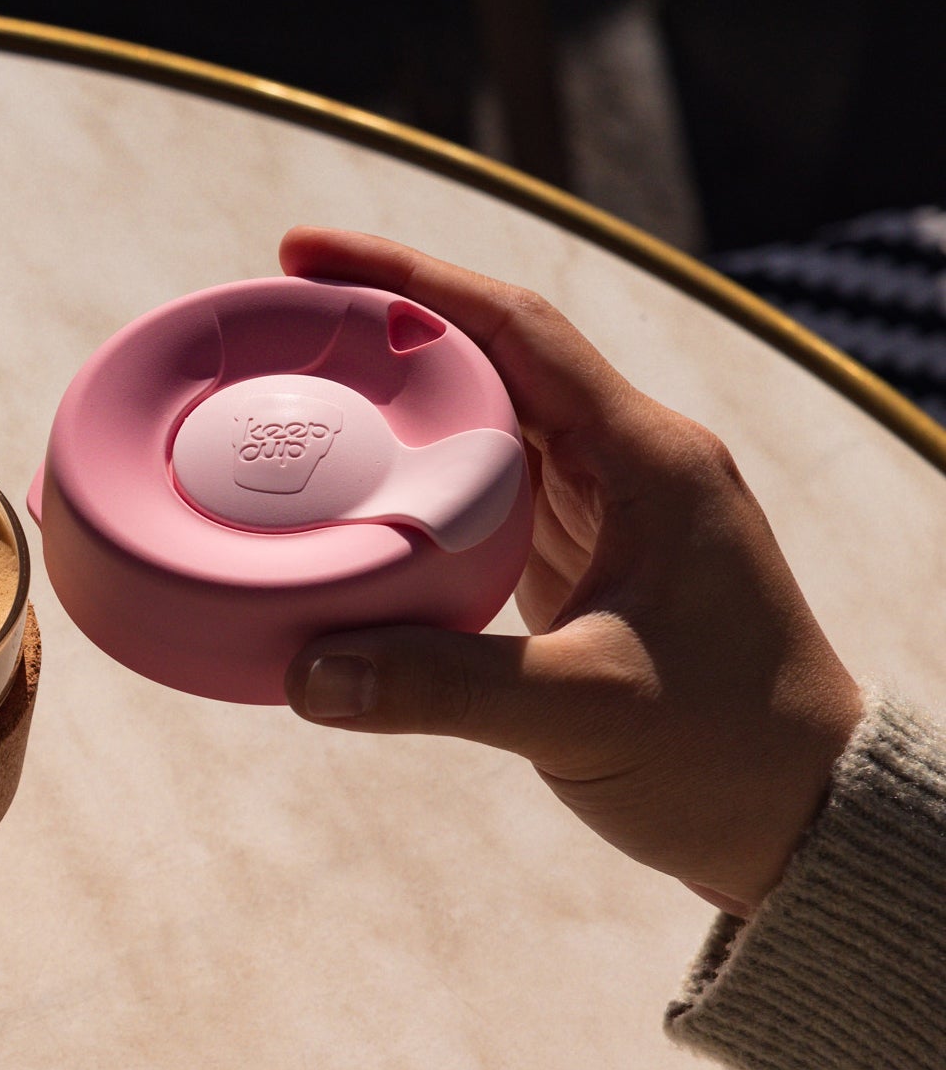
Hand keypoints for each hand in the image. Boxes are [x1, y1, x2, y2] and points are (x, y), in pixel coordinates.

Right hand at [275, 228, 864, 914]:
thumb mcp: (581, 715)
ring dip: (389, 404)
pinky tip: (341, 495)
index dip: (407, 277)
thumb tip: (304, 671)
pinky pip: (482, 494)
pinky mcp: (584, 565)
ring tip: (283, 393)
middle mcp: (632, 465)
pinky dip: (408, 483)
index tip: (304, 251)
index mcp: (650, 460)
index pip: (517, 326)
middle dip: (377, 330)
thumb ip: (441, 688)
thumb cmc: (725, 755)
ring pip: (481, 423)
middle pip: (489, 357)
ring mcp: (608, 513)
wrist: (802, 818)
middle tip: (267, 325)